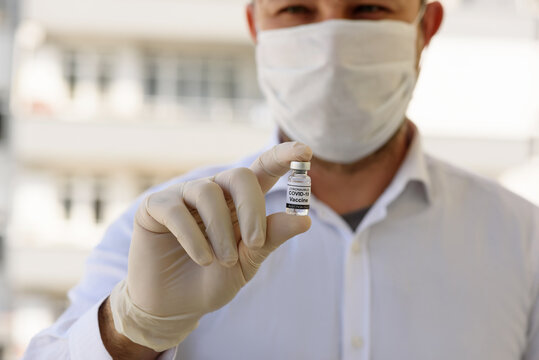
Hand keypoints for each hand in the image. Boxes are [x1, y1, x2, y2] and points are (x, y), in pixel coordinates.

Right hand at [109, 142, 312, 351]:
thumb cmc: (214, 279)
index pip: (263, 168)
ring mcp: (183, 196)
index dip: (284, 156)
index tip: (306, 153)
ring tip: (224, 262)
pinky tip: (203, 260)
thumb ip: (271, 238)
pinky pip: (177, 210)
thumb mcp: (248, 262)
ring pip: (208, 193)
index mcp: (240, 201)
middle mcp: (214, 191)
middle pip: (239, 176)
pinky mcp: (155, 206)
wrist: (175, 305)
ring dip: (221, 232)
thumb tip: (304, 220)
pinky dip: (193, 237)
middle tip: (254, 243)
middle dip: (252, 208)